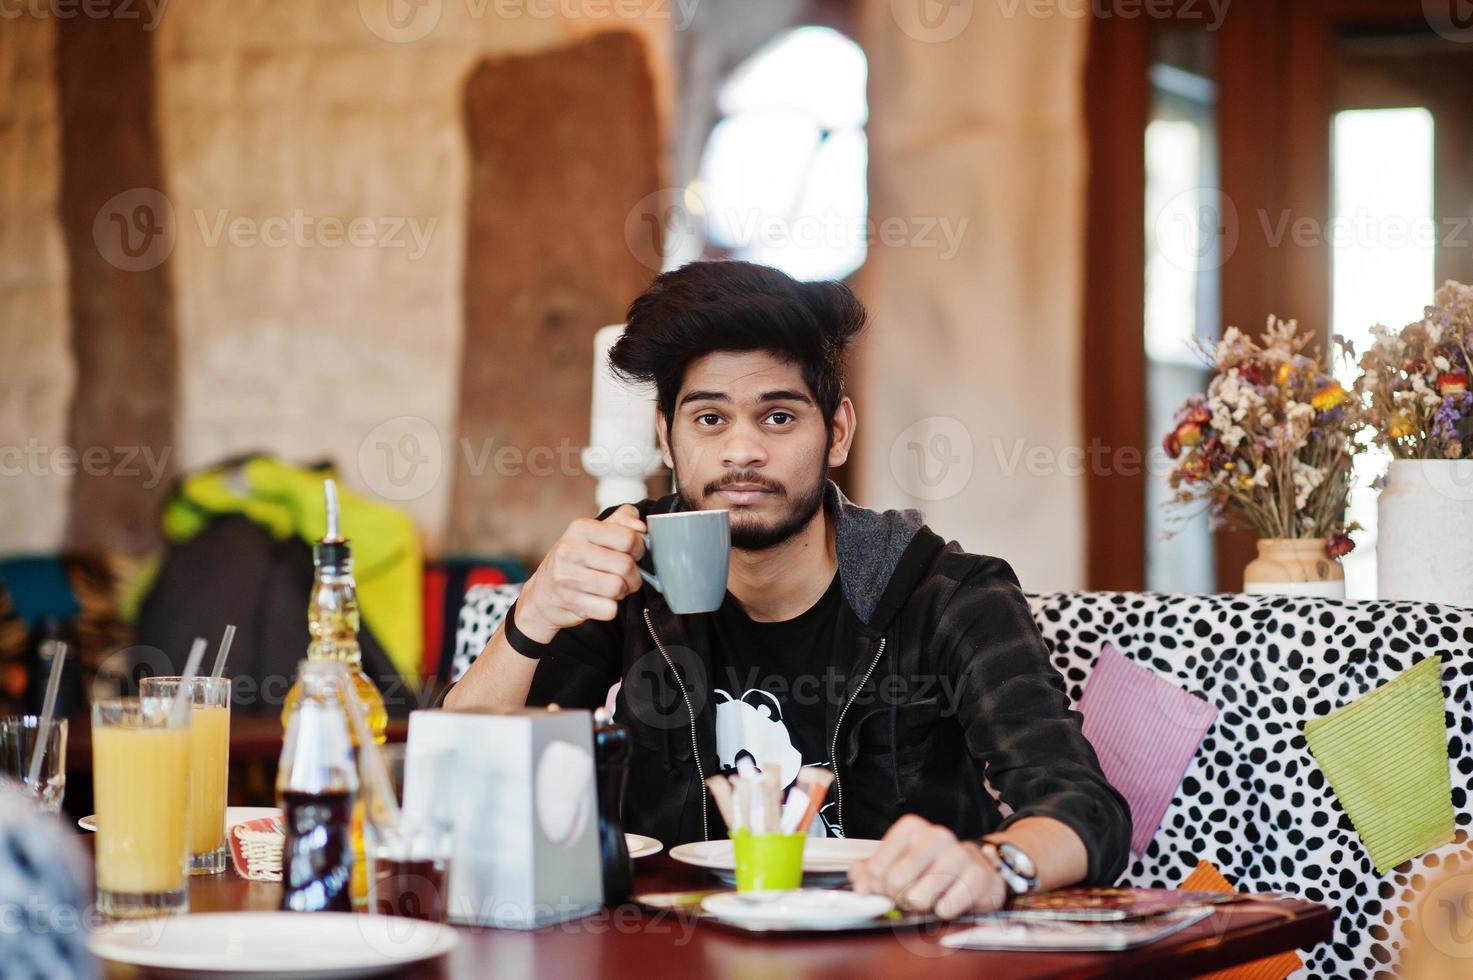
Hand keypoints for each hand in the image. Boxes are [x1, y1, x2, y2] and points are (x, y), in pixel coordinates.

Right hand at [513, 505, 646, 643]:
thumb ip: (621, 520)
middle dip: (633, 575)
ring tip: (612, 588)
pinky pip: (609, 609)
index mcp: (580, 528)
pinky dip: (610, 608)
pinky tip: (600, 600)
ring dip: (622, 592)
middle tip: (625, 576)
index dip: (638, 548)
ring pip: (618, 588)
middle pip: (626, 565)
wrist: (542, 593)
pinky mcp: (571, 602)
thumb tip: (641, 526)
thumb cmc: (574, 560)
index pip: (628, 537)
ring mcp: (567, 578)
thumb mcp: (593, 534)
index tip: (633, 553)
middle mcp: (570, 550)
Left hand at [848, 815, 1007, 919]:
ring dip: (921, 906)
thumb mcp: (898, 862)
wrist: (976, 871)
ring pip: (919, 898)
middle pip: (897, 881)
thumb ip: (871, 872)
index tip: (886, 889)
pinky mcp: (977, 877)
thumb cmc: (931, 867)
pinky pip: (946, 908)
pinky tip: (950, 899)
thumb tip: (859, 886)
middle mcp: (936, 835)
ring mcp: (959, 854)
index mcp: (912, 828)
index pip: (877, 867)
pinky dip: (943, 911)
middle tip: (908, 897)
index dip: (878, 887)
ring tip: (930, 897)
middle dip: (899, 898)